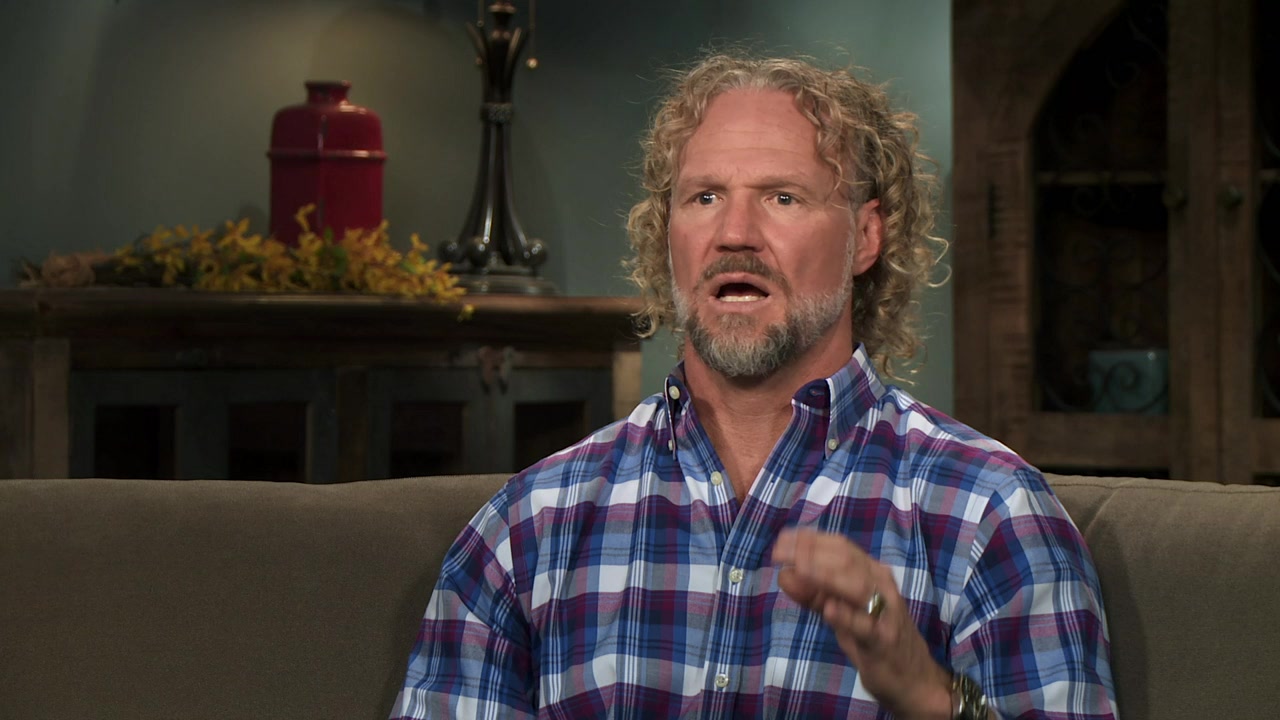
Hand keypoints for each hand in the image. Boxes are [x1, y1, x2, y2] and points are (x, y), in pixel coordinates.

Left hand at [771, 526, 952, 719]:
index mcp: (871, 573)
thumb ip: (815, 594)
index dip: (809, 540)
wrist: (914, 678)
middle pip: (846, 560)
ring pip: (857, 586)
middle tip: (780, 553)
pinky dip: (847, 616)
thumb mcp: (841, 612)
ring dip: (825, 575)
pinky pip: (866, 626)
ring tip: (799, 569)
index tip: (781, 539)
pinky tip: (829, 610)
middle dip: (810, 553)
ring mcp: (886, 613)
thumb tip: (784, 572)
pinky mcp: (884, 642)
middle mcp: (881, 586)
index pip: (841, 547)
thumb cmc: (873, 637)